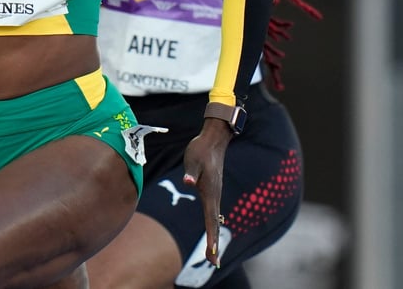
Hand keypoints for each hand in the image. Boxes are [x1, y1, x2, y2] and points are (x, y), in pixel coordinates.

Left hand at [182, 119, 232, 267]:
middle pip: (214, 224)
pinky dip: (213, 225)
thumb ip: (190, 173)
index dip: (211, 237)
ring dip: (214, 236)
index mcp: (210, 193)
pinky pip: (213, 212)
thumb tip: (188, 183)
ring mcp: (214, 194)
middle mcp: (214, 196)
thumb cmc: (201, 149)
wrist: (213, 139)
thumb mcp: (193, 160)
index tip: (212, 254)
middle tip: (213, 263)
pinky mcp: (212, 190)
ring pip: (215, 219)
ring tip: (212, 254)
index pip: (210, 220)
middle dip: (214, 244)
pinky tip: (212, 230)